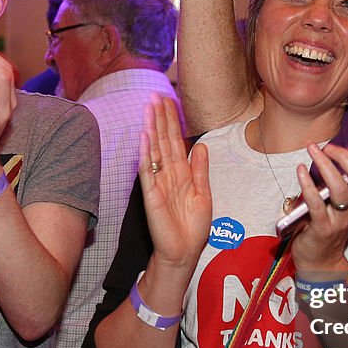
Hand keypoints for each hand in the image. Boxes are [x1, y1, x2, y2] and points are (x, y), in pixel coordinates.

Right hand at [138, 96, 212, 268]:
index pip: (175, 141)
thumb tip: (201, 145)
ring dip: (151, 129)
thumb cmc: (192, 228)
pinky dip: (145, 154)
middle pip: (163, 141)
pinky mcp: (151, 196)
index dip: (172, 121)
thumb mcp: (203, 194)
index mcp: (181, 173)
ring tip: (149, 108)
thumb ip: (200, 170)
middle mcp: (167, 174)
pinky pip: (147, 172)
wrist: (184, 252)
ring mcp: (158, 183)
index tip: (169, 101)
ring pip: (154, 151)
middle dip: (160, 118)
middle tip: (156, 95)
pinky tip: (144, 137)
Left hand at [291, 142, 347, 273]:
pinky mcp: (321, 228)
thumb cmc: (329, 224)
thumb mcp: (344, 200)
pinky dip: (307, 184)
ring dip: (325, 165)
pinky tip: (300, 170)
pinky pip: (316, 204)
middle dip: (345, 157)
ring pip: (340, 189)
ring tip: (313, 151)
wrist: (320, 261)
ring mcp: (339, 219)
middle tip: (328, 148)